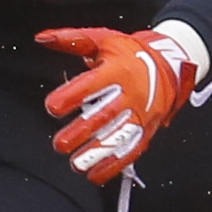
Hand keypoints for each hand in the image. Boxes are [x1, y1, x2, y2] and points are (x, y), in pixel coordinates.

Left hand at [38, 26, 201, 183]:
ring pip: (119, 138)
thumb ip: (71, 40)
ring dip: (97, 153)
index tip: (53, 107)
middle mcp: (131, 94)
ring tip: (76, 164)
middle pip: (105, 116)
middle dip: (81, 132)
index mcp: (118, 70)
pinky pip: (131, 151)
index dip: (71, 97)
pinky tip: (95, 174)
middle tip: (60, 144)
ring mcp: (141, 115)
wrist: (169, 65)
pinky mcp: (147, 131)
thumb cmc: (130, 54)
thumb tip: (42, 38)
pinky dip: (113, 166)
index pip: (93, 85)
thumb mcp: (103, 40)